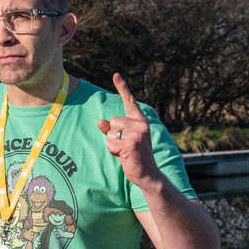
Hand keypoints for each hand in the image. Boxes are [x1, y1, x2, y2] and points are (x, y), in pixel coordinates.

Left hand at [97, 73, 159, 187]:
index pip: (129, 101)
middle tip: (125, 146)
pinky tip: (125, 156)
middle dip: (113, 135)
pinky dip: (113, 152)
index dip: (122, 87)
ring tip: (125, 152)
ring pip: (110, 133)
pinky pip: (110, 144)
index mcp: (140, 120)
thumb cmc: (134, 156)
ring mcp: (137, 134)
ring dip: (113, 145)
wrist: (148, 174)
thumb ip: (112, 129)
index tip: (115, 74)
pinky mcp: (131, 144)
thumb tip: (100, 122)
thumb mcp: (122, 139)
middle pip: (113, 121)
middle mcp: (141, 124)